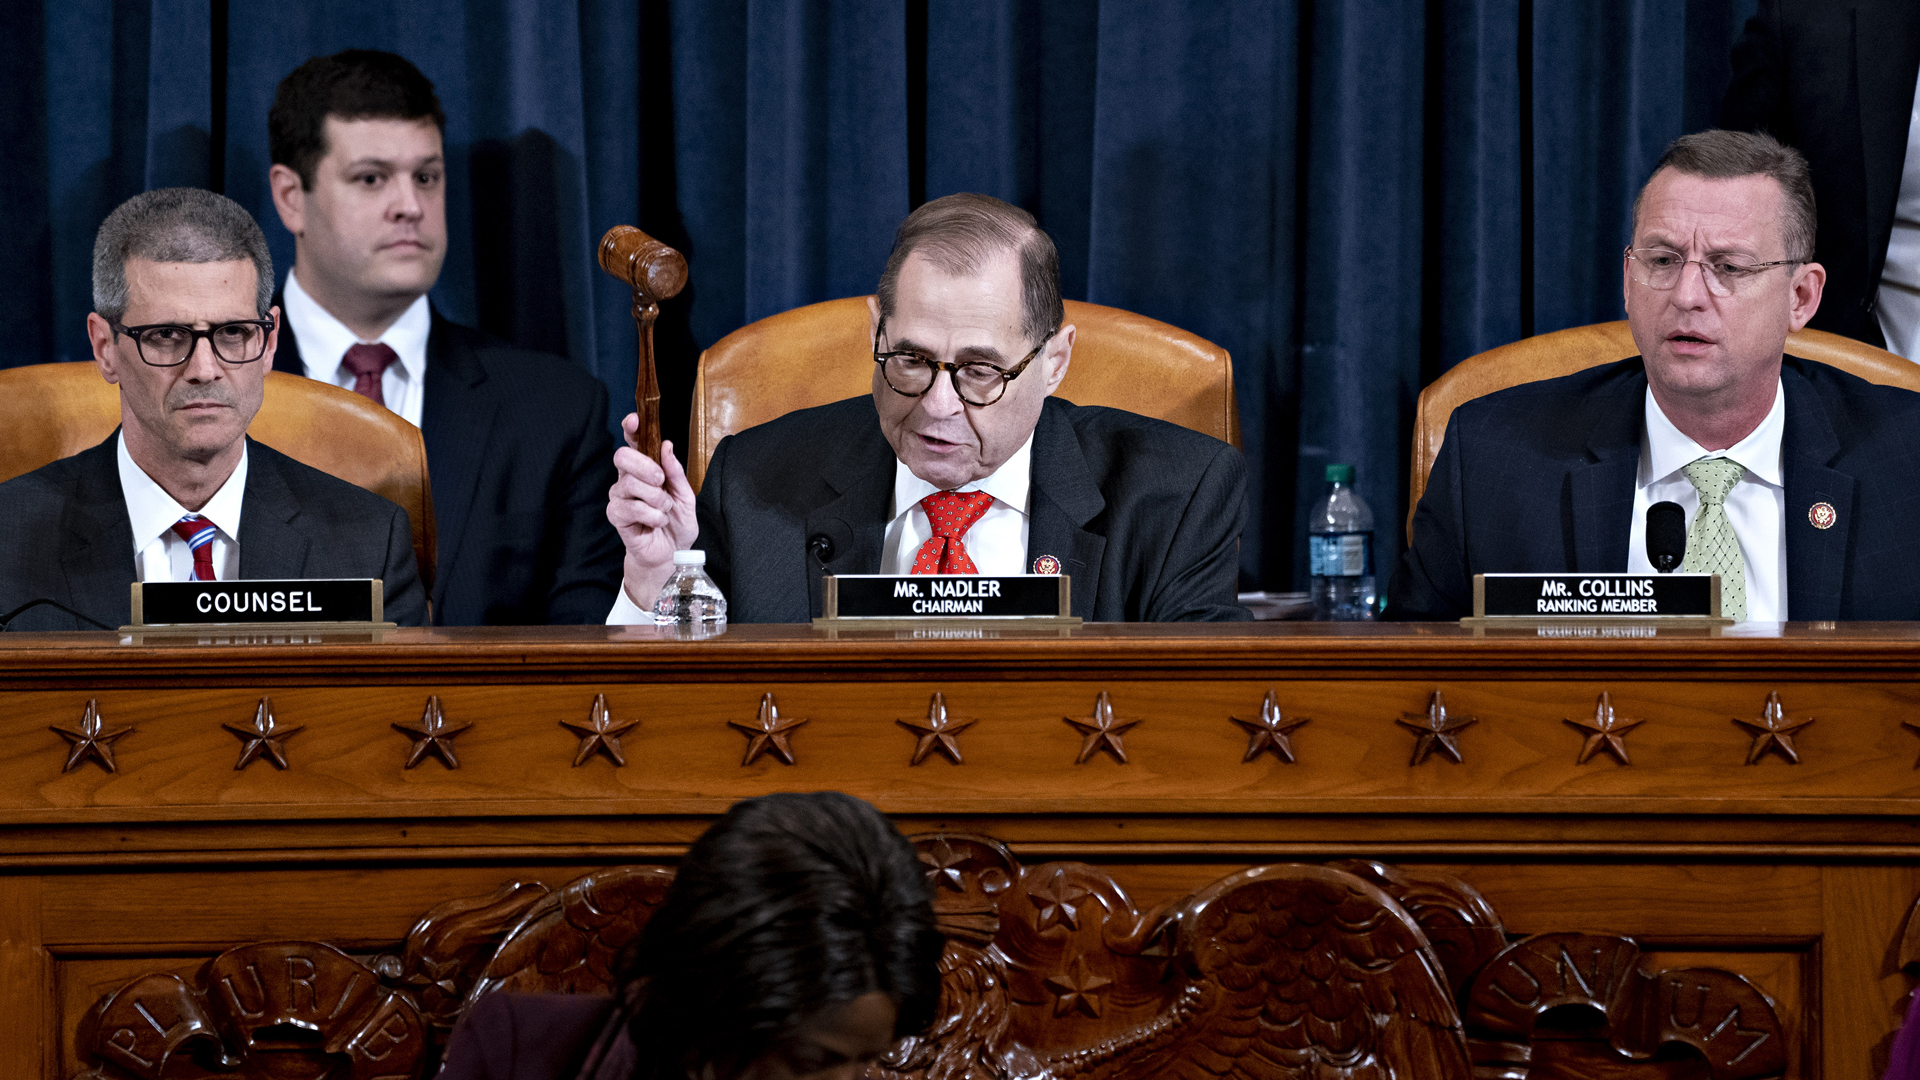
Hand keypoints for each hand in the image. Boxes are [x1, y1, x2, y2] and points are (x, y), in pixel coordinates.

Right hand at [607, 415, 697, 605]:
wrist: (672, 553)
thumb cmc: (676, 522)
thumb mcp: (685, 495)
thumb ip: (676, 472)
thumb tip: (666, 446)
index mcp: (644, 469)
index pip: (633, 442)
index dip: (631, 428)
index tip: (634, 420)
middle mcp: (627, 479)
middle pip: (622, 457)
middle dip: (645, 466)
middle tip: (660, 481)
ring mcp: (619, 497)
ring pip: (630, 484)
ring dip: (655, 498)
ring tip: (664, 510)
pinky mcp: (616, 516)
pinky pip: (630, 507)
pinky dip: (651, 515)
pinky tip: (656, 522)